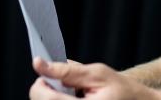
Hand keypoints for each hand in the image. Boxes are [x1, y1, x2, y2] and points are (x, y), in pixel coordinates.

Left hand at [30, 57, 160, 99]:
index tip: (52, 75)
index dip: (41, 82)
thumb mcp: (96, 73)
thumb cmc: (121, 90)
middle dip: (50, 89)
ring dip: (56, 97)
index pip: (41, 96)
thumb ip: (66, 70)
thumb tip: (39, 63)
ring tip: (76, 95)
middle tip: (70, 85)